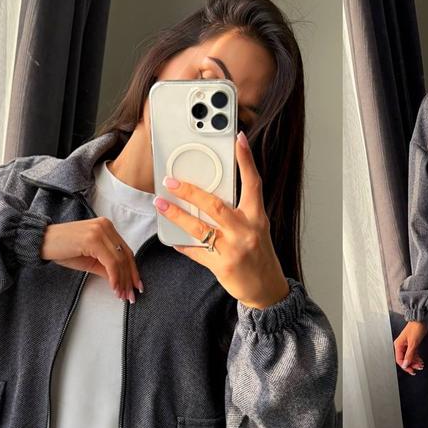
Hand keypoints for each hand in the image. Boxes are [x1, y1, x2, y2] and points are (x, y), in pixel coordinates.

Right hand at [41, 218, 141, 301]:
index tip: (136, 286)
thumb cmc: (63, 250)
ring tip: (122, 295)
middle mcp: (105, 226)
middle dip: (130, 278)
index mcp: (106, 227)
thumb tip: (122, 282)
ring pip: (119, 260)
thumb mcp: (90, 260)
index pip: (126, 251)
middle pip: (126, 255)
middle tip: (131, 296)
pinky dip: (114, 277)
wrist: (41, 243)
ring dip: (123, 280)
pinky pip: (110, 262)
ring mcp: (100, 231)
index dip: (133, 270)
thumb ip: (107, 268)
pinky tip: (114, 288)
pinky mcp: (92, 239)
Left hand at [153, 130, 289, 309]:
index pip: (253, 183)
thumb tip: (211, 193)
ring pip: (200, 228)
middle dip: (190, 191)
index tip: (238, 139)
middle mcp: (247, 231)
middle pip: (215, 205)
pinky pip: (196, 251)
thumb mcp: (256, 228)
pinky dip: (183, 244)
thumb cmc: (259, 254)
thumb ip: (239, 211)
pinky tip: (172, 237)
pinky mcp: (222, 266)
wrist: (266, 288)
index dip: (246, 160)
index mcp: (257, 217)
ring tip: (161, 203)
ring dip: (177, 215)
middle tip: (171, 181)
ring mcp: (234, 249)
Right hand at [394, 321, 427, 375]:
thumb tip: (406, 364)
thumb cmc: (416, 327)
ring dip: (415, 361)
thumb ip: (409, 355)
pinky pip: (412, 353)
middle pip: (404, 359)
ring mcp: (406, 344)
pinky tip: (420, 360)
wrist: (421, 319)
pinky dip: (416, 357)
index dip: (406, 366)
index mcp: (398, 345)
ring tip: (420, 364)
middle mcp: (401, 345)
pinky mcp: (411, 343)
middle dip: (411, 364)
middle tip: (418, 368)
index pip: (400, 360)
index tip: (412, 370)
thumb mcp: (413, 343)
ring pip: (409, 357)